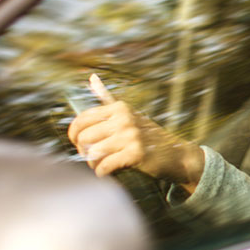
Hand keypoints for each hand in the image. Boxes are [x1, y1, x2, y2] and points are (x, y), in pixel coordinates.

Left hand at [67, 74, 203, 192]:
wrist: (176, 155)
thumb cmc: (147, 136)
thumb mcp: (128, 114)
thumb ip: (107, 98)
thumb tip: (91, 77)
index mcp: (120, 108)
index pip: (82, 119)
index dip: (74, 134)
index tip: (78, 143)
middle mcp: (125, 119)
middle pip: (84, 138)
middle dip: (83, 151)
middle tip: (92, 157)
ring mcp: (131, 136)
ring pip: (93, 153)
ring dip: (93, 164)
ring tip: (99, 165)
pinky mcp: (136, 154)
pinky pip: (105, 166)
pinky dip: (102, 173)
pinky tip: (106, 172)